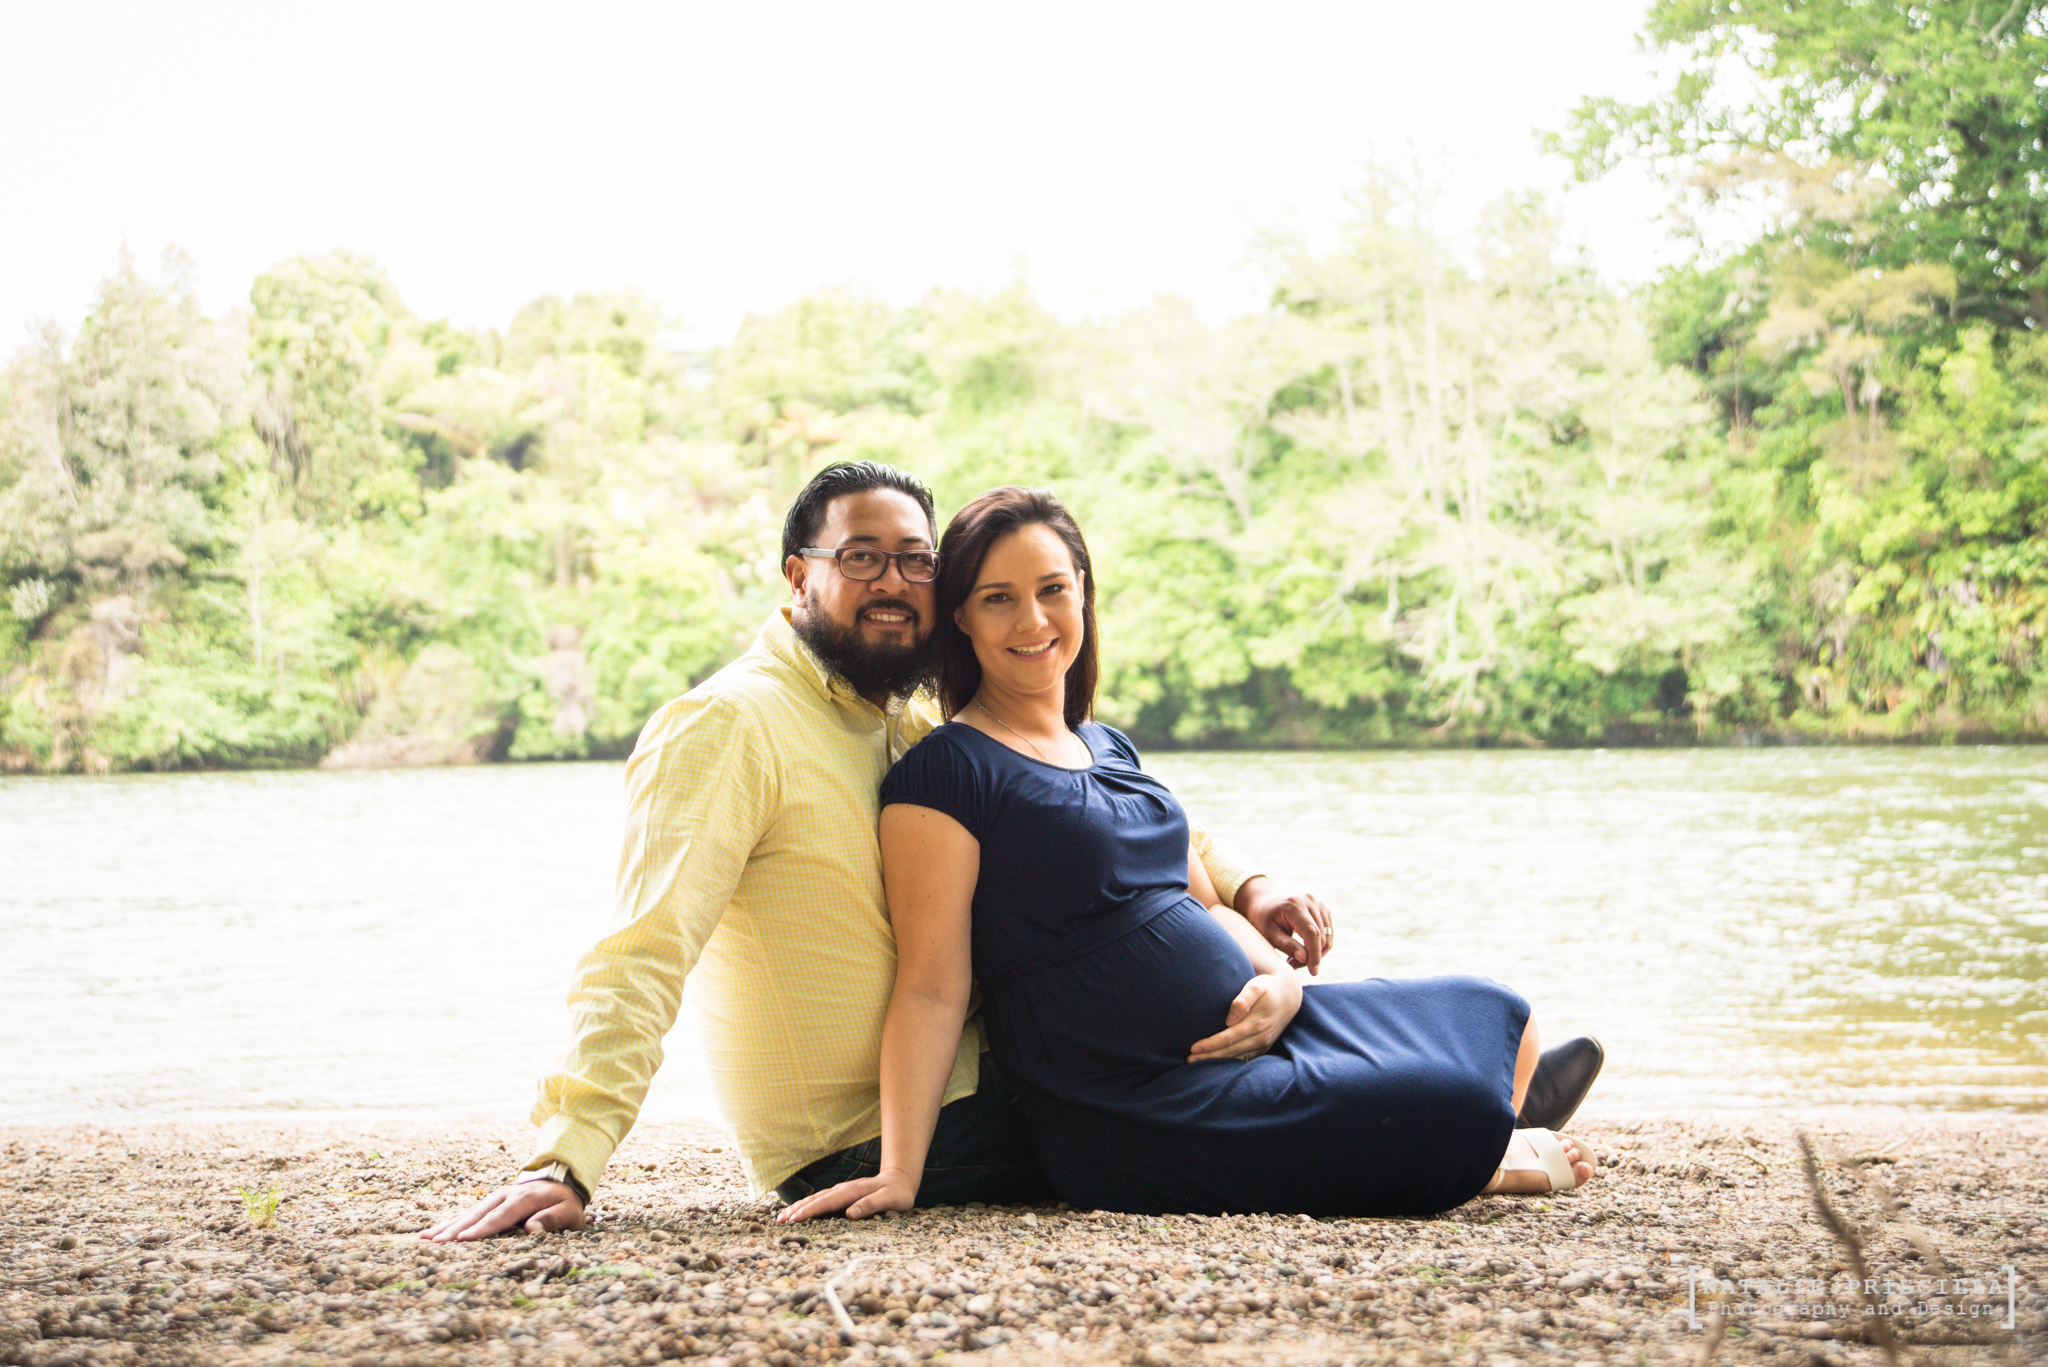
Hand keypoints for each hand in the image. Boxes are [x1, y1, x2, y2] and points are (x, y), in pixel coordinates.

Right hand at [419, 1180, 585, 1241]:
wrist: (561, 1182)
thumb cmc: (565, 1204)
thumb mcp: (570, 1212)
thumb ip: (553, 1219)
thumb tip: (531, 1228)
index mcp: (525, 1199)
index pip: (501, 1216)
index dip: (482, 1228)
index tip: (463, 1239)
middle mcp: (505, 1196)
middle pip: (478, 1214)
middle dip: (456, 1229)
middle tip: (436, 1243)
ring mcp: (495, 1198)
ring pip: (468, 1212)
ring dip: (447, 1225)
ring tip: (425, 1238)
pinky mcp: (488, 1203)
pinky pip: (466, 1212)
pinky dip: (449, 1221)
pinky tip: (432, 1231)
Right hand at [776, 1168, 917, 1222]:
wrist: (900, 1180)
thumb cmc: (896, 1193)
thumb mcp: (890, 1199)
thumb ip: (871, 1204)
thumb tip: (850, 1213)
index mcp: (853, 1191)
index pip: (827, 1202)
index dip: (810, 1210)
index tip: (795, 1218)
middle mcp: (843, 1190)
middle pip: (816, 1199)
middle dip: (797, 1209)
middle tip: (780, 1221)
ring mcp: (841, 1191)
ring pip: (816, 1198)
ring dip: (798, 1206)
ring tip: (782, 1217)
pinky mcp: (841, 1195)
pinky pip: (820, 1200)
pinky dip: (807, 1205)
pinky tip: (798, 1211)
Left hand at [1187, 970, 1302, 1062]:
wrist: (1290, 996)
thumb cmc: (1268, 987)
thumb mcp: (1257, 985)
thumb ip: (1244, 999)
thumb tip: (1230, 1018)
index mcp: (1257, 1022)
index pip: (1229, 1037)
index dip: (1211, 1044)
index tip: (1194, 1048)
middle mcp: (1261, 1037)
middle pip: (1231, 1050)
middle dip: (1209, 1056)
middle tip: (1189, 1059)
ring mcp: (1263, 1044)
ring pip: (1237, 1057)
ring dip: (1217, 1061)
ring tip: (1196, 1063)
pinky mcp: (1263, 1047)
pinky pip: (1245, 1059)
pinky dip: (1229, 1062)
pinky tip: (1216, 1064)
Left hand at [1235, 877, 1334, 974]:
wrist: (1264, 901)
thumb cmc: (1263, 919)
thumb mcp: (1268, 934)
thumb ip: (1286, 945)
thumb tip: (1304, 958)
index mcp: (1294, 904)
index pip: (1312, 933)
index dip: (1314, 954)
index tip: (1313, 972)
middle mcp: (1310, 900)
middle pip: (1321, 936)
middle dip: (1312, 956)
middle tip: (1293, 964)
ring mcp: (1318, 903)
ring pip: (1327, 936)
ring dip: (1316, 952)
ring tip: (1297, 958)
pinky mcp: (1323, 908)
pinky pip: (1328, 932)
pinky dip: (1319, 945)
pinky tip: (1304, 949)